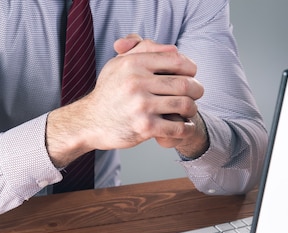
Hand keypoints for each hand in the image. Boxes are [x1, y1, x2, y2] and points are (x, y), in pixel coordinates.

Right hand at [46, 34, 205, 166]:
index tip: (191, 75)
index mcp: (134, 63)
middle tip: (197, 94)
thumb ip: (143, 50)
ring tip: (189, 110)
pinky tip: (184, 127)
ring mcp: (141, 106)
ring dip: (192, 109)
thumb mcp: (119, 64)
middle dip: (197, 89)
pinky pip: (177, 127)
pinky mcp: (144, 127)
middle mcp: (137, 82)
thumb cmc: (109, 92)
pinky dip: (186, 128)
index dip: (190, 68)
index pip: (177, 60)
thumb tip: (173, 49)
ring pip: (184, 105)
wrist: (90, 122)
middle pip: (184, 84)